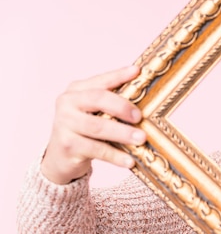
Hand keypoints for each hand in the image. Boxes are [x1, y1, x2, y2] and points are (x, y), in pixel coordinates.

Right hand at [41, 65, 145, 183]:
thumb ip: (112, 104)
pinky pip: (96, 150)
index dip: (118, 76)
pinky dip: (115, 156)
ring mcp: (65, 124)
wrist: (61, 157)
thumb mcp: (94, 113)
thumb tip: (146, 101)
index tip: (137, 72)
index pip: (101, 80)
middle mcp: (67, 103)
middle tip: (140, 116)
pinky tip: (130, 161)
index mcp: (77, 90)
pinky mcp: (67, 145)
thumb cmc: (85, 131)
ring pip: (98, 126)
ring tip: (141, 139)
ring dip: (122, 133)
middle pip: (98, 99)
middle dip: (122, 107)